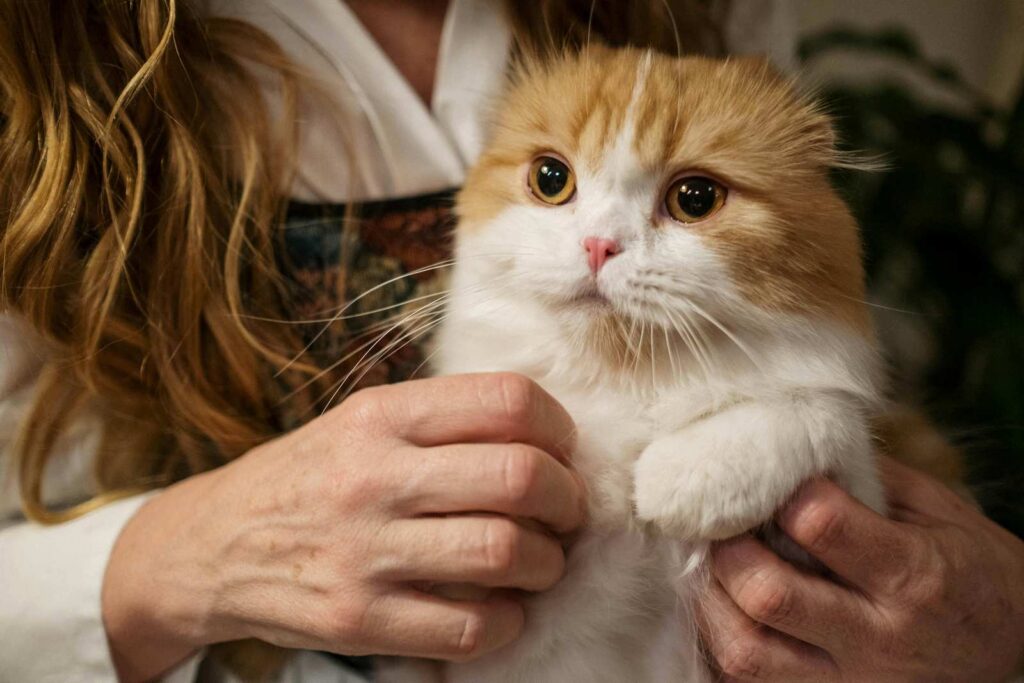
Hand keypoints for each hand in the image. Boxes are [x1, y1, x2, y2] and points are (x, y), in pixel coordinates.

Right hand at [102, 373, 583, 680]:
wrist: (212, 546)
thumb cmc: (310, 476)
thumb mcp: (361, 421)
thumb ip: (443, 419)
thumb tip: (548, 436)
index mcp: (382, 415)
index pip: (506, 400)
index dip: (558, 427)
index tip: (562, 451)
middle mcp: (373, 476)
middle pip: (519, 477)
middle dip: (568, 499)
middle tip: (567, 512)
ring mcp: (364, 552)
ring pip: (505, 552)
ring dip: (547, 562)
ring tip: (541, 561)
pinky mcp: (357, 620)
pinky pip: (470, 627)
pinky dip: (509, 620)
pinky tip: (503, 608)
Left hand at [700, 457, 1023, 681]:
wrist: (1019, 656)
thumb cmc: (976, 573)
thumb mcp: (943, 513)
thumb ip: (869, 480)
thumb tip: (795, 448)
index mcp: (912, 576)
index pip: (818, 525)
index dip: (781, 493)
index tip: (769, 479)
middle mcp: (878, 637)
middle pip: (768, 594)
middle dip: (728, 550)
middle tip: (721, 525)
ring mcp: (852, 682)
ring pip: (747, 653)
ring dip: (713, 603)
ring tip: (715, 568)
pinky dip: (726, 644)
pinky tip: (726, 611)